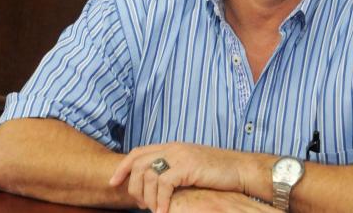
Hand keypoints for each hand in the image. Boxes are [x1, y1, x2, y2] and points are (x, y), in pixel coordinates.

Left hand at [109, 142, 271, 212]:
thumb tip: (156, 184)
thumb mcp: (191, 167)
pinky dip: (159, 201)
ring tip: (153, 210)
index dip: (123, 167)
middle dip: (131, 185)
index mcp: (172, 146)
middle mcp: (173, 147)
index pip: (138, 152)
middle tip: (138, 204)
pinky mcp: (187, 166)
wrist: (240, 168)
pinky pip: (163, 184)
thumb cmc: (218, 172)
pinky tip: (162, 212)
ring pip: (147, 174)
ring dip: (146, 196)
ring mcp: (180, 155)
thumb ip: (174, 170)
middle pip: (138, 162)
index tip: (112, 182)